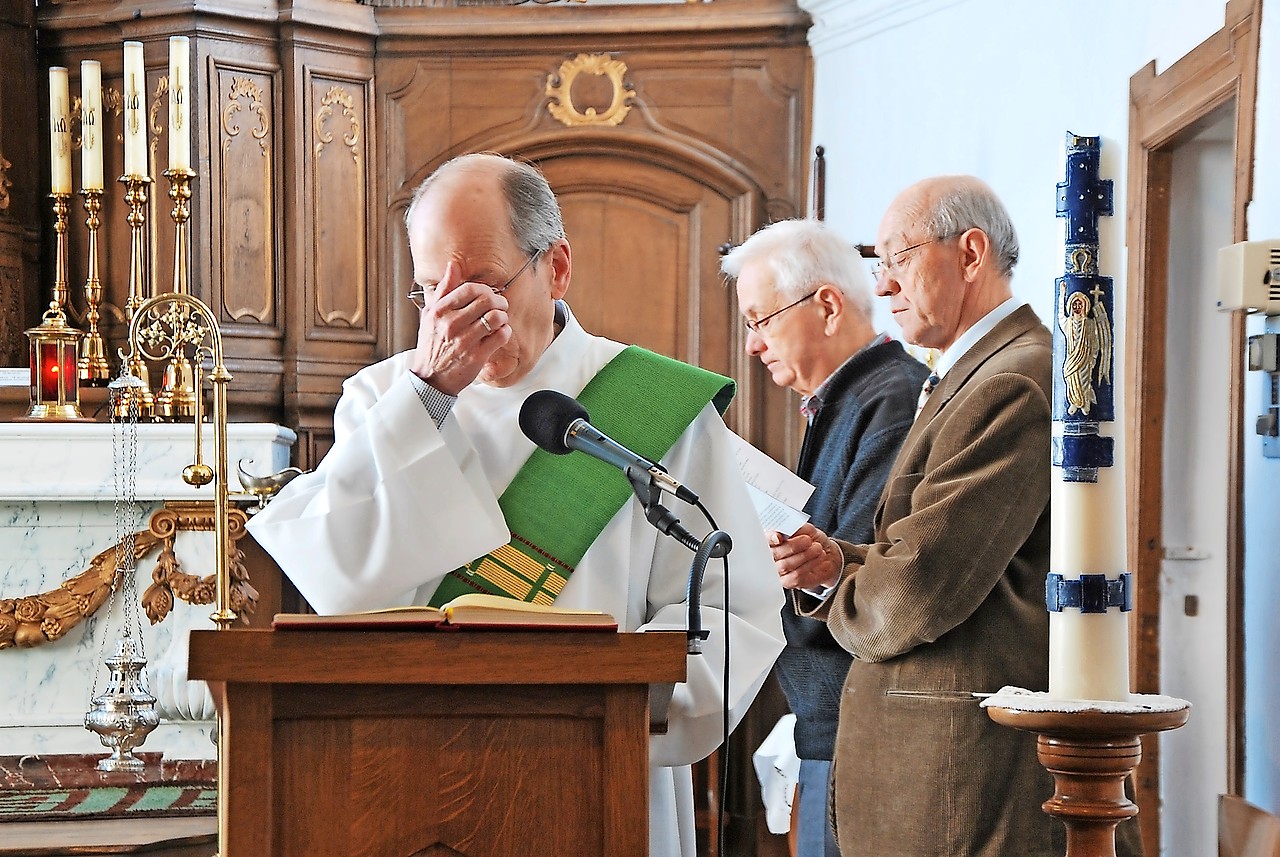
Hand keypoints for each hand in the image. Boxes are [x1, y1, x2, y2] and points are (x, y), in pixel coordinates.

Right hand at [410, 262, 510, 394]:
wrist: (430, 378)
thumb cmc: (431, 346)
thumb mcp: (430, 314)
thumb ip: (443, 289)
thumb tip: (452, 266)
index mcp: (439, 312)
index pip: (470, 289)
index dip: (485, 289)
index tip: (488, 295)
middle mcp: (451, 325)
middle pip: (487, 300)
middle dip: (499, 301)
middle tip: (500, 306)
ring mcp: (464, 341)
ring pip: (496, 317)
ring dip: (503, 317)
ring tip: (499, 321)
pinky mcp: (476, 357)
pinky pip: (500, 336)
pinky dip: (505, 333)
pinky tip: (499, 334)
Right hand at [768, 523, 842, 591]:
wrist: (828, 555)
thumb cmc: (813, 540)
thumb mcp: (806, 529)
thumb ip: (796, 528)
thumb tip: (788, 529)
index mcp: (772, 540)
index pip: (764, 539)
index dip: (770, 538)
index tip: (779, 537)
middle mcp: (772, 556)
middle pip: (774, 554)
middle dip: (792, 546)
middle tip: (807, 540)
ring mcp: (779, 571)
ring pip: (785, 566)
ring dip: (804, 556)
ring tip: (817, 548)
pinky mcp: (788, 582)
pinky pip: (795, 577)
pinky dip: (809, 566)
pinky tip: (817, 559)